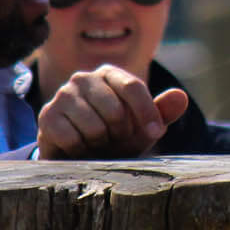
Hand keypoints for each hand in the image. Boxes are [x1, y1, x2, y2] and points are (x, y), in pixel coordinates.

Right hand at [37, 65, 189, 158]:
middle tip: (115, 140)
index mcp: (109, 74)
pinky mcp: (47, 116)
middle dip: (121, 134)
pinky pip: (73, 138)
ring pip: (95, 127)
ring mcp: (63, 95)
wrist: (77, 155)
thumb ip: (161, 112)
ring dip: (101, 144)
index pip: (133, 87)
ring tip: (97, 144)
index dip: (147, 113)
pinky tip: (78, 148)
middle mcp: (83, 78)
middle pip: (115, 110)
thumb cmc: (114, 137)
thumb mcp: (141, 127)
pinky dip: (81, 150)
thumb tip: (181, 96)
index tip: (156, 134)